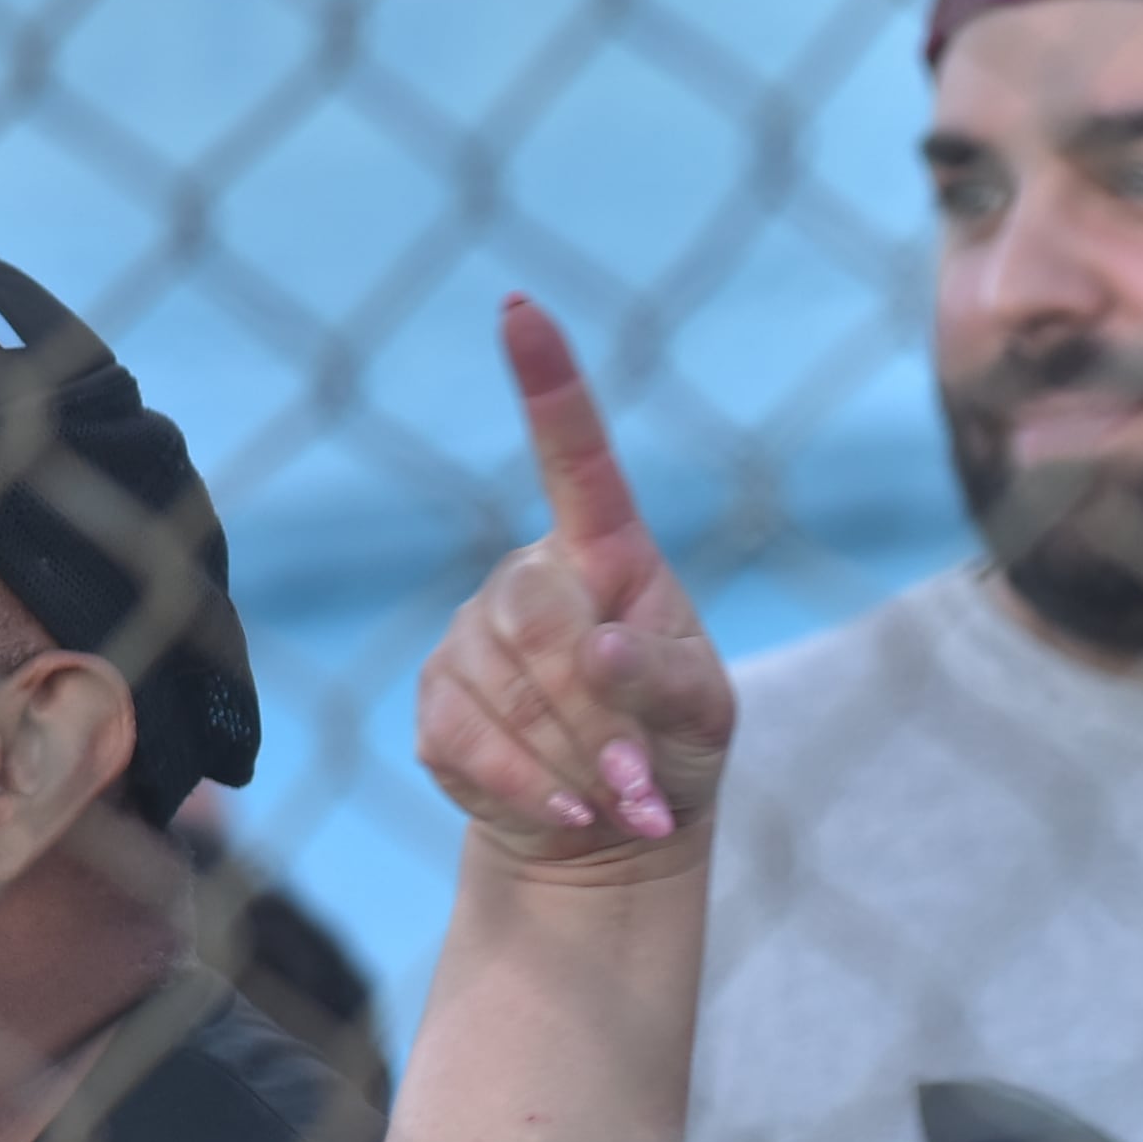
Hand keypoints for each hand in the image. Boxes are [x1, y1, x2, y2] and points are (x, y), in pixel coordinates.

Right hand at [418, 296, 734, 876]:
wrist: (614, 834)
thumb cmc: (672, 745)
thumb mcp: (706, 713)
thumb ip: (666, 677)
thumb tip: (597, 652)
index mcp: (607, 552)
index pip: (575, 455)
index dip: (549, 384)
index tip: (519, 308)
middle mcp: (531, 578)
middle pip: (535, 613)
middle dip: (594, 709)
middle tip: (641, 778)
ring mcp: (471, 637)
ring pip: (503, 686)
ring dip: (573, 760)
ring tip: (619, 801)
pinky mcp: (436, 704)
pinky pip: (466, 737)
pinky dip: (527, 787)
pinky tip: (570, 812)